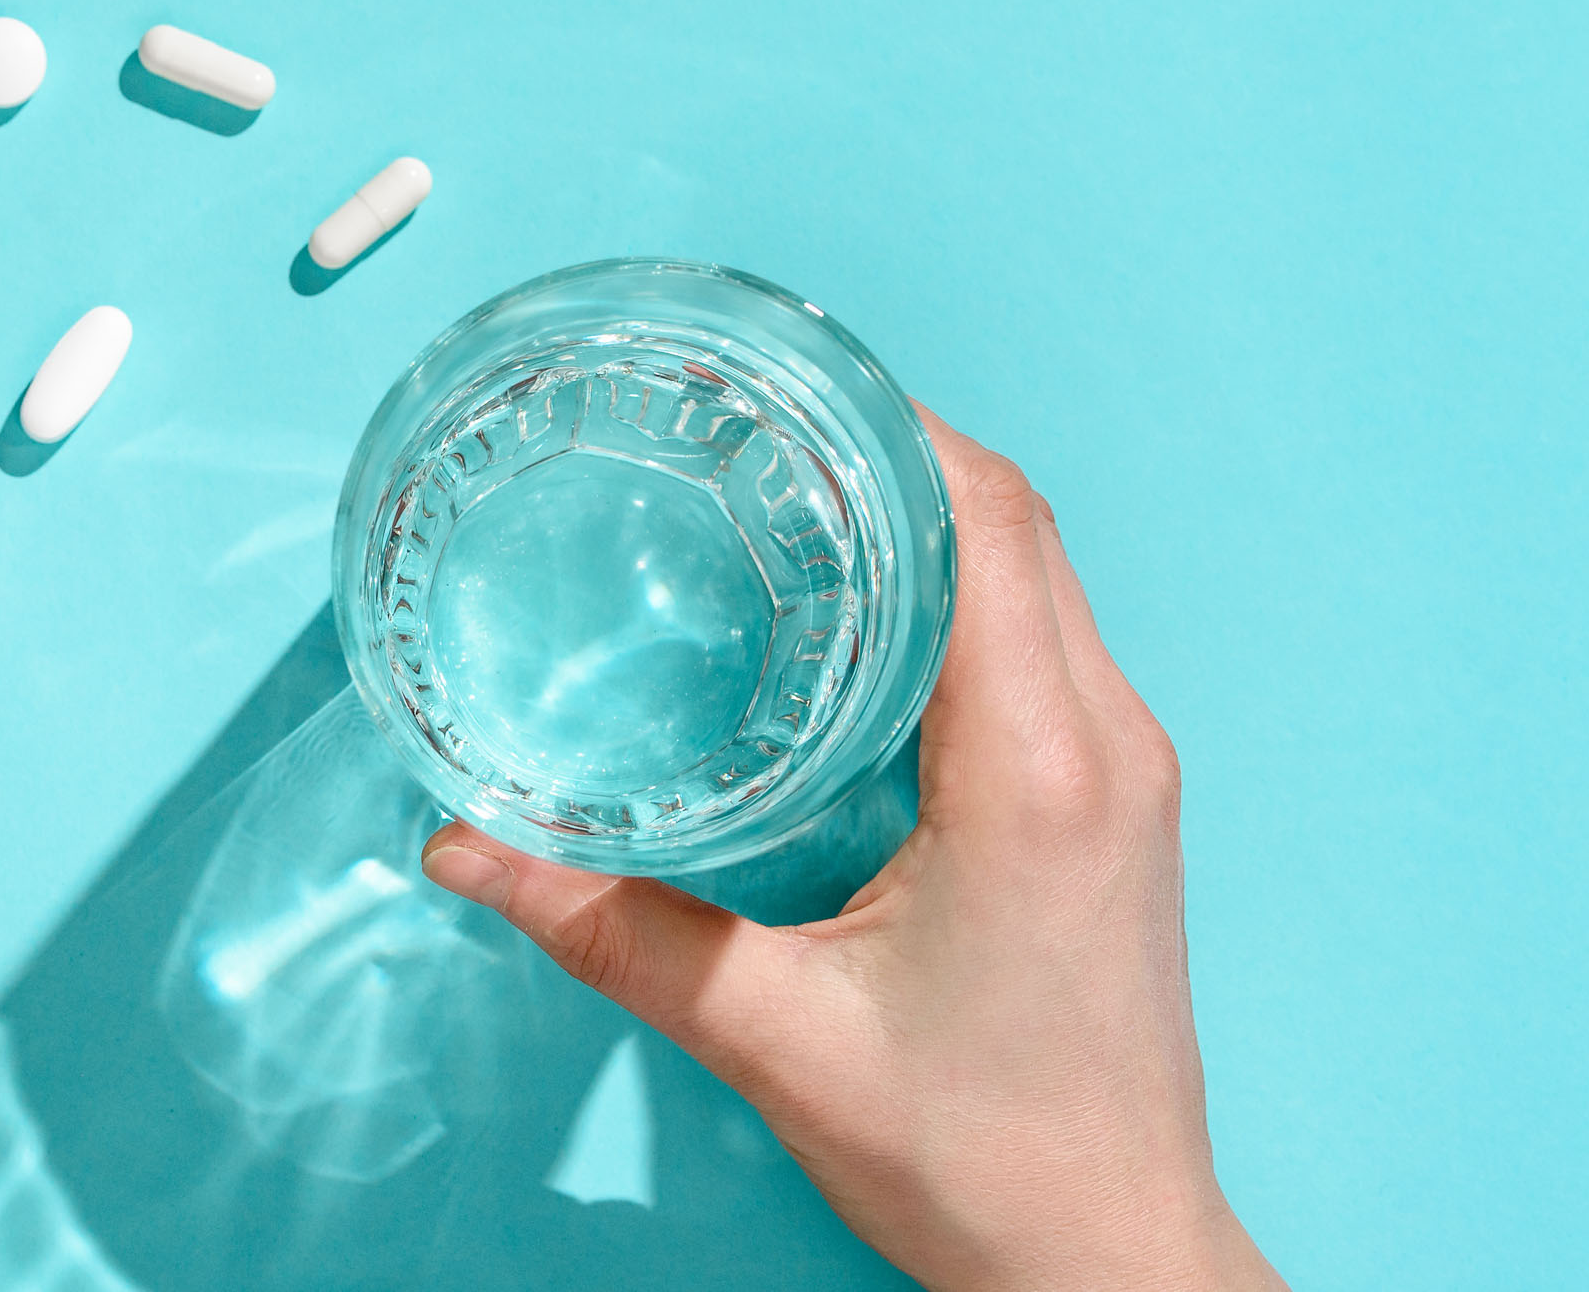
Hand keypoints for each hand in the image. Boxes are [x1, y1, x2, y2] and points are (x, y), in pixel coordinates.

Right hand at [419, 415, 1282, 1290]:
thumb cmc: (976, 1156)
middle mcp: (1108, 742)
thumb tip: (462, 849)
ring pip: (1034, 574)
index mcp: (1039, 769)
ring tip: (780, 493)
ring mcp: (1126, 770)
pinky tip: (848, 612)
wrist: (1110, 1258)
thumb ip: (613, 932)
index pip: (986, 524)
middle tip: (743, 422)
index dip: (888, 426)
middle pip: (1015, 522)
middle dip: (886, 446)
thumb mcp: (772, 1039)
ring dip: (924, 513)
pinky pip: (1040, 639)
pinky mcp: (1113, 804)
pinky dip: (954, 587)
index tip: (773, 383)